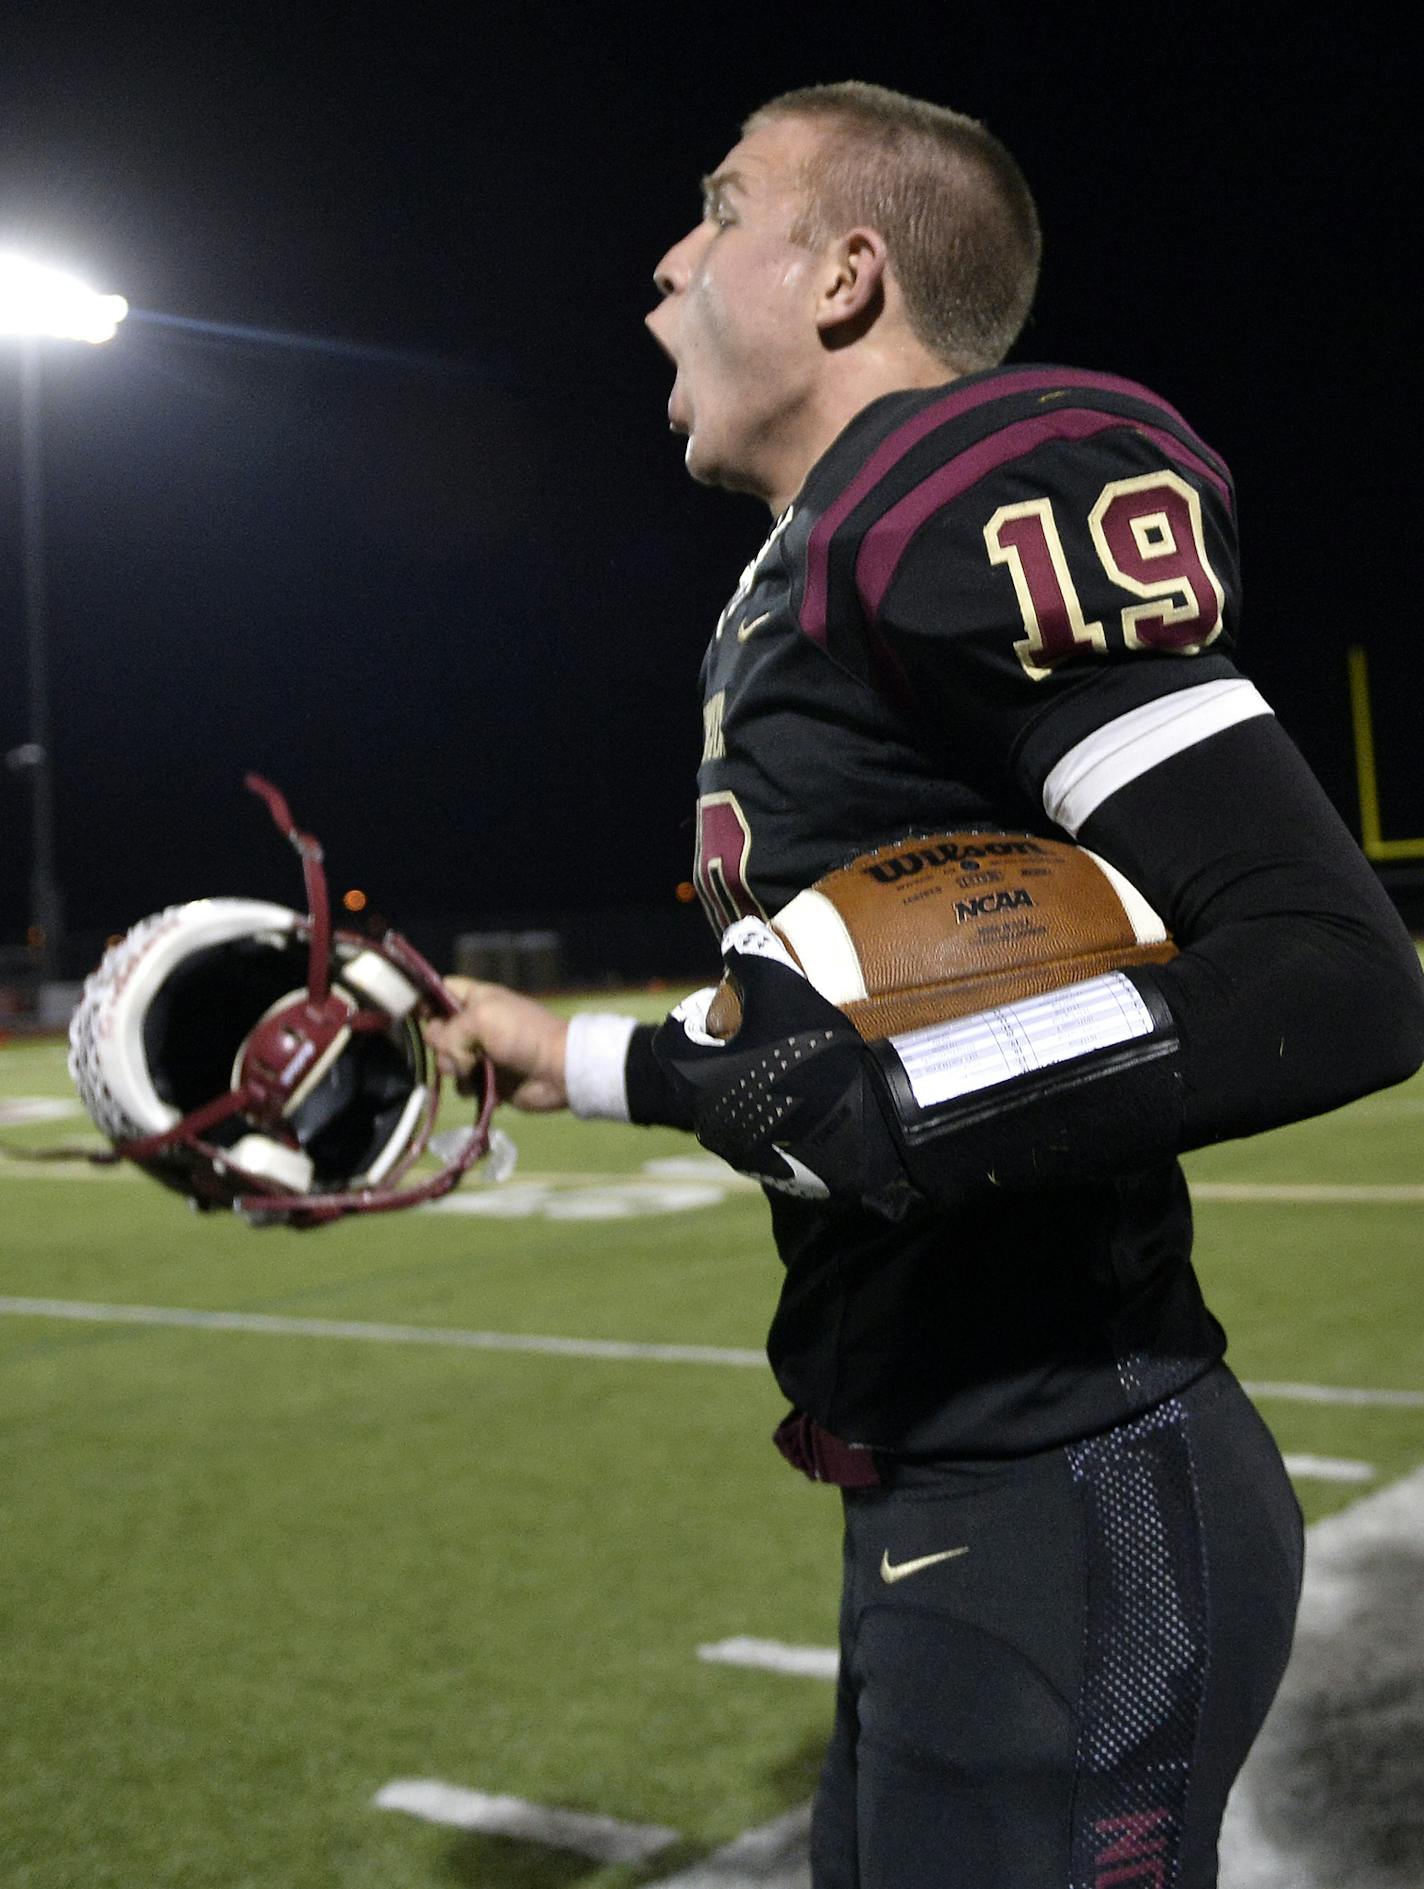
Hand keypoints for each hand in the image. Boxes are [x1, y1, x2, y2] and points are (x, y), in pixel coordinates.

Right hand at [424, 977, 569, 1111]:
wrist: (556, 1071)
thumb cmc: (522, 1035)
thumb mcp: (483, 1018)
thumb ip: (450, 1030)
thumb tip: (444, 1053)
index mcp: (476, 998)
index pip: (440, 991)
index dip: (425, 1000)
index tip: (415, 1014)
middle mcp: (474, 1024)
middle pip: (436, 1030)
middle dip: (441, 1042)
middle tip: (459, 1048)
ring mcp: (479, 1052)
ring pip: (444, 1060)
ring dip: (453, 1067)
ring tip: (473, 1069)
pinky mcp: (484, 1078)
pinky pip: (460, 1083)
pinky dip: (467, 1085)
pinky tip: (482, 1085)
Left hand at [652, 919, 919, 1216]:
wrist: (863, 1124)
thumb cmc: (811, 1051)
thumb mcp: (781, 987)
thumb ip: (751, 954)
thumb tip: (738, 933)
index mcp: (694, 1076)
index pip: (670, 1038)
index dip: (693, 1014)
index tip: (724, 1002)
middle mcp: (705, 1119)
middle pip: (697, 1072)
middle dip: (720, 1047)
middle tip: (756, 1027)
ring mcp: (735, 1148)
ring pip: (726, 1103)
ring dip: (742, 1079)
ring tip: (781, 1058)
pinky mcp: (768, 1167)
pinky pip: (756, 1131)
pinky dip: (768, 1109)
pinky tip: (803, 1094)